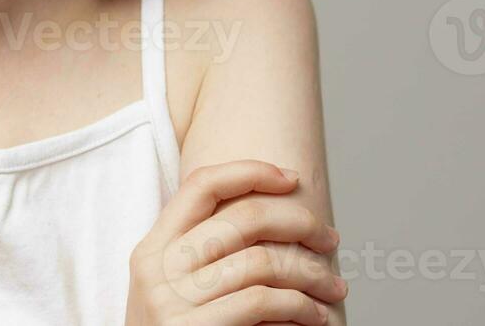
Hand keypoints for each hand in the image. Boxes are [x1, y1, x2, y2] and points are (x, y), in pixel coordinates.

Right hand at [124, 159, 347, 325]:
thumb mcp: (172, 289)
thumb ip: (201, 255)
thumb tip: (274, 220)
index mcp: (152, 249)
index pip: (201, 185)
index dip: (250, 173)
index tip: (291, 180)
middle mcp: (159, 269)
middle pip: (242, 218)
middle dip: (299, 222)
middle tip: (330, 240)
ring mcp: (175, 303)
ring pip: (263, 262)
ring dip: (311, 274)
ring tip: (332, 290)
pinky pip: (264, 303)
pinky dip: (300, 308)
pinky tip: (314, 319)